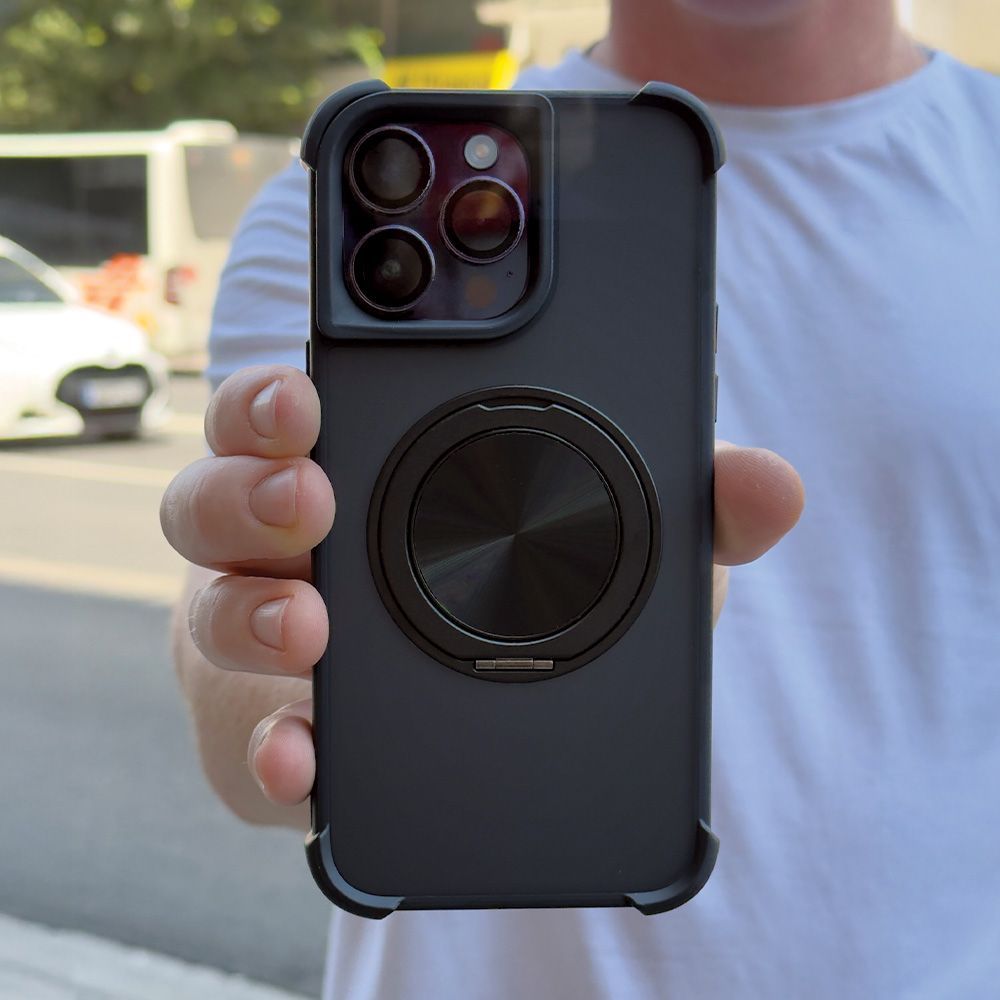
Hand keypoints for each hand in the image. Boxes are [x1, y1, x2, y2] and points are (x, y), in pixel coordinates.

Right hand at [162, 365, 803, 810]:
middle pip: (219, 496)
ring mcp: (274, 645)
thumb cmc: (551, 599)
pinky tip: (304, 760)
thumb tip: (770, 485)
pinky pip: (251, 742)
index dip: (277, 392)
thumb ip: (690, 510)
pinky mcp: (280, 737)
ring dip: (251, 613)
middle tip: (310, 492)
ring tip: (308, 629)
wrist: (517, 728)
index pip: (291, 410)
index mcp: (364, 471)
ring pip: (216, 609)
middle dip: (249, 487)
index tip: (309, 390)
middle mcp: (298, 549)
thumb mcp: (627, 548)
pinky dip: (272, 750)